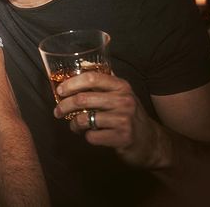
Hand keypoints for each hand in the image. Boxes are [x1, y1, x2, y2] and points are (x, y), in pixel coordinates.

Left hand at [53, 72, 169, 168]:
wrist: (151, 142)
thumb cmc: (129, 115)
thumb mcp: (121, 94)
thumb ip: (104, 83)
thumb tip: (80, 66)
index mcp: (121, 86)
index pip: (91, 78)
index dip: (71, 83)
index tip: (60, 91)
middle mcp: (124, 100)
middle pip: (82, 99)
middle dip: (64, 106)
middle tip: (57, 112)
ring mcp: (124, 119)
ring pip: (84, 119)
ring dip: (74, 124)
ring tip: (75, 126)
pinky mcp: (122, 138)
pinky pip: (92, 136)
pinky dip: (87, 136)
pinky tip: (92, 135)